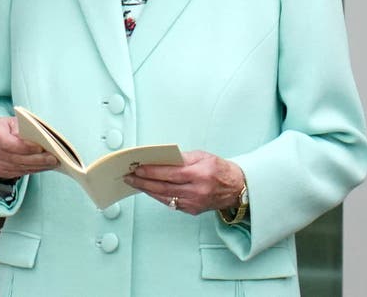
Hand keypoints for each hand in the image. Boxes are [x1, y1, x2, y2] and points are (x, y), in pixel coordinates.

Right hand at [0, 115, 58, 178]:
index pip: (7, 142)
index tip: (40, 148)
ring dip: (36, 166)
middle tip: (52, 158)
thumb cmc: (10, 125)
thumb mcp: (16, 120)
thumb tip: (38, 141)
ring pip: (16, 167)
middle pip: (13, 157)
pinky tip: (42, 166)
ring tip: (51, 163)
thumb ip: (24, 129)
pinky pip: (16, 173)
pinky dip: (31, 170)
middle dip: (35, 159)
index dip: (24, 147)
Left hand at [124, 151, 245, 215]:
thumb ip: (182, 158)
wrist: (236, 188)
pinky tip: (150, 190)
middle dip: (144, 182)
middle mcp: (196, 191)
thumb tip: (161, 158)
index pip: (170, 174)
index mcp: (199, 174)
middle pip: (164, 187)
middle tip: (130, 177)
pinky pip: (171, 203)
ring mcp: (194, 203)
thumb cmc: (220, 169)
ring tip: (135, 183)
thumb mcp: (203, 156)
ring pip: (165, 197)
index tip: (138, 168)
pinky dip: (159, 196)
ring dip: (148, 190)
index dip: (151, 172)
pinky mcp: (193, 210)